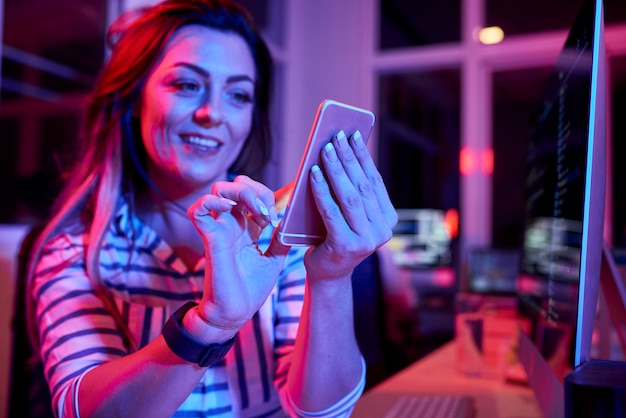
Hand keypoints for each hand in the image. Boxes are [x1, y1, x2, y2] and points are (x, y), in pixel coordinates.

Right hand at [187, 176, 288, 327]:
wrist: (235, 314)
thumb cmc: (251, 289)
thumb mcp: (274, 259)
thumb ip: (281, 239)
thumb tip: (291, 220)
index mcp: (247, 227)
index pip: (254, 193)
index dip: (268, 197)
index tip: (278, 219)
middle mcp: (232, 224)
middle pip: (237, 184)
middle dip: (256, 189)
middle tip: (268, 212)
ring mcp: (220, 229)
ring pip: (219, 189)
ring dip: (241, 192)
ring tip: (256, 211)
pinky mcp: (210, 238)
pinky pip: (198, 209)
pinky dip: (211, 201)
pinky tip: (230, 210)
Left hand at [305, 130, 397, 280]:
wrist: (327, 274)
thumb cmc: (333, 237)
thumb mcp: (346, 214)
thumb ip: (349, 191)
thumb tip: (338, 152)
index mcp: (388, 219)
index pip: (375, 181)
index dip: (363, 156)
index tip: (353, 134)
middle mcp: (383, 230)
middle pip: (363, 186)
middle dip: (348, 158)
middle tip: (336, 135)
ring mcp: (367, 240)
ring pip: (350, 196)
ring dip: (336, 169)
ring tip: (324, 148)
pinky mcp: (347, 246)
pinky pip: (332, 211)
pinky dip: (322, 190)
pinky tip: (313, 173)